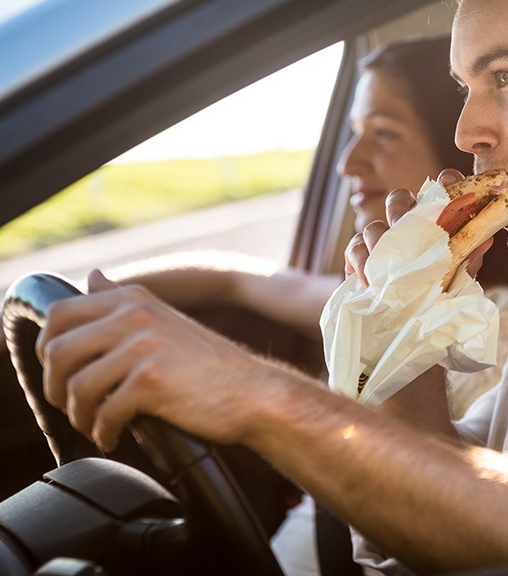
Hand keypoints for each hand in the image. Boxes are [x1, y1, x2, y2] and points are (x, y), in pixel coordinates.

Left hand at [36, 269, 274, 451]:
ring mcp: (144, 347)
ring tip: (95, 425)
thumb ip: (123, 299)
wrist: (254, 393)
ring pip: (77, 387)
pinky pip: (103, 413)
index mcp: (135, 299)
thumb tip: (93, 276)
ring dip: (79, 415)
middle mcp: (136, 315)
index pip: (60, 314)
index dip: (49, 349)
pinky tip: (115, 436)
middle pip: (59, 351)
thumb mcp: (164, 319)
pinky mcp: (151, 381)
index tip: (62, 373)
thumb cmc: (210, 365)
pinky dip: (103, 432)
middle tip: (72, 406)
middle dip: (56, 387)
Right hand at [344, 169, 491, 286]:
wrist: (410, 322)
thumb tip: (484, 241)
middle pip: (398, 199)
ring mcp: (381, 238)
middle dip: (399, 208)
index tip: (448, 185)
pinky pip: (354, 248)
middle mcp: (406, 223)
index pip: (440, 191)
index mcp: (434, 220)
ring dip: (378, 240)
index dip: (444, 182)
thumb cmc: (437, 293)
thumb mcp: (458, 278)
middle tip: (401, 223)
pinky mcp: (359, 255)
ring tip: (385, 263)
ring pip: (374, 225)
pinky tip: (369, 281)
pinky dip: (360, 262)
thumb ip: (468, 260)